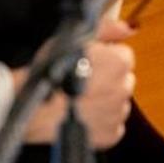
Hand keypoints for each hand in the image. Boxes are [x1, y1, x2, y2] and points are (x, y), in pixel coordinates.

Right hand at [14, 19, 136, 149]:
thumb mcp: (75, 38)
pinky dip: (101, 121)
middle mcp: (124, 88)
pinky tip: (82, 115)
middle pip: (122, 79)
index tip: (88, 62)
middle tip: (81, 80)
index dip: (105, 57)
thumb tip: (131, 27)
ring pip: (118, 102)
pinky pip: (113, 125)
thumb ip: (107, 29)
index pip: (123, 55)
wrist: (32, 107)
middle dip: (108, 78)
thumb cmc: (49, 71)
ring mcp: (118, 113)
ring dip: (105, 100)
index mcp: (120, 62)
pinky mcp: (110, 135)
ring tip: (79, 99)